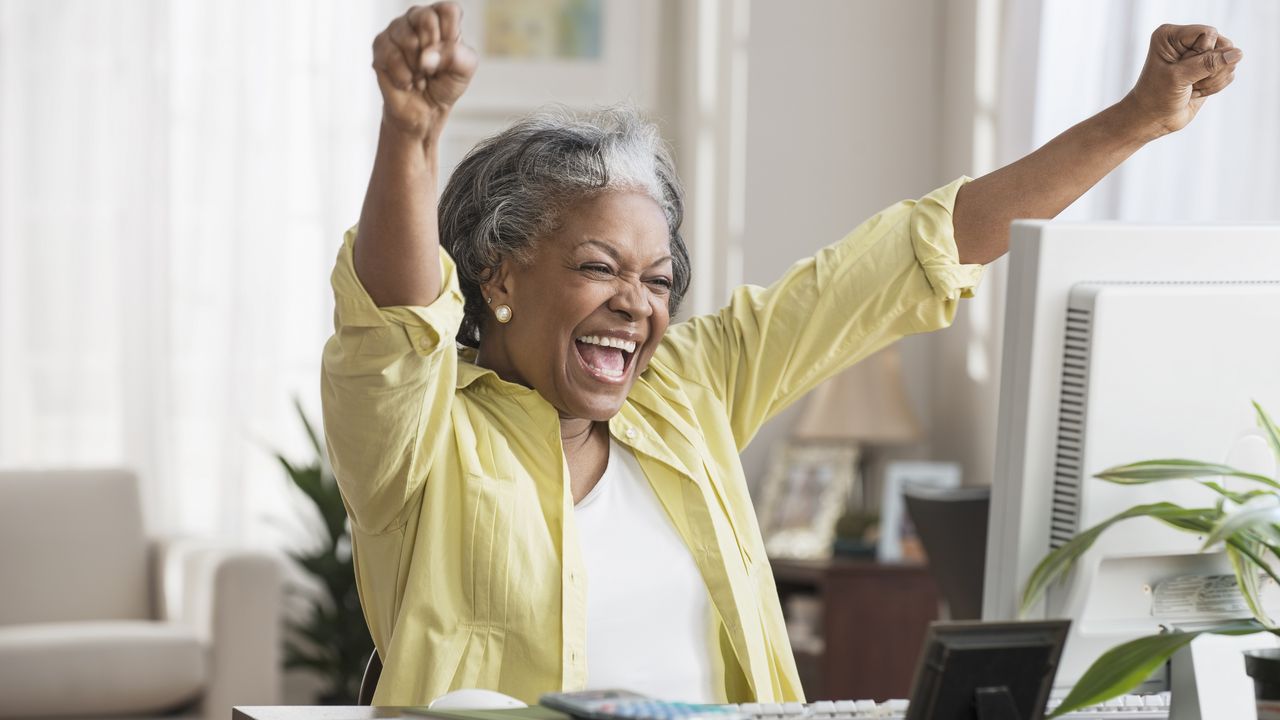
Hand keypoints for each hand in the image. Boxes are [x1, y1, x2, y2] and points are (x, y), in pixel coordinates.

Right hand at [372, 3, 478, 140]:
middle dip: (433, 51)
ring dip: (418, 68)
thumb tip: (426, 56)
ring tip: (420, 76)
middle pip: (426, 19)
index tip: (448, 55)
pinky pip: (391, 56)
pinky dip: (404, 77)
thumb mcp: (464, 71)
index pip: (448, 10)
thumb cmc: (444, 84)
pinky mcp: (380, 44)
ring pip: (408, 40)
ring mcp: (396, 29)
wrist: (424, 110)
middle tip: (433, 68)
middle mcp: (417, 17)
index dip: (450, 37)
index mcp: (441, 18)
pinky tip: (407, 82)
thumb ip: (457, 56)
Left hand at [1122, 24, 1242, 139]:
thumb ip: (1208, 63)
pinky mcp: (1209, 68)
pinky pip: (1229, 72)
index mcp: (1171, 35)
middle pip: (1223, 44)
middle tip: (1188, 82)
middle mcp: (1186, 40)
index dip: (1203, 53)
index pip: (1208, 33)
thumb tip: (1238, 53)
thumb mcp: (1179, 78)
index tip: (1182, 70)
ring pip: (1230, 59)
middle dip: (1210, 68)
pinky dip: (1216, 86)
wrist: (1153, 119)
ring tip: (1190, 87)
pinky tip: (1196, 91)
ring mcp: (1199, 54)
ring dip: (1212, 79)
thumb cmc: (1157, 97)